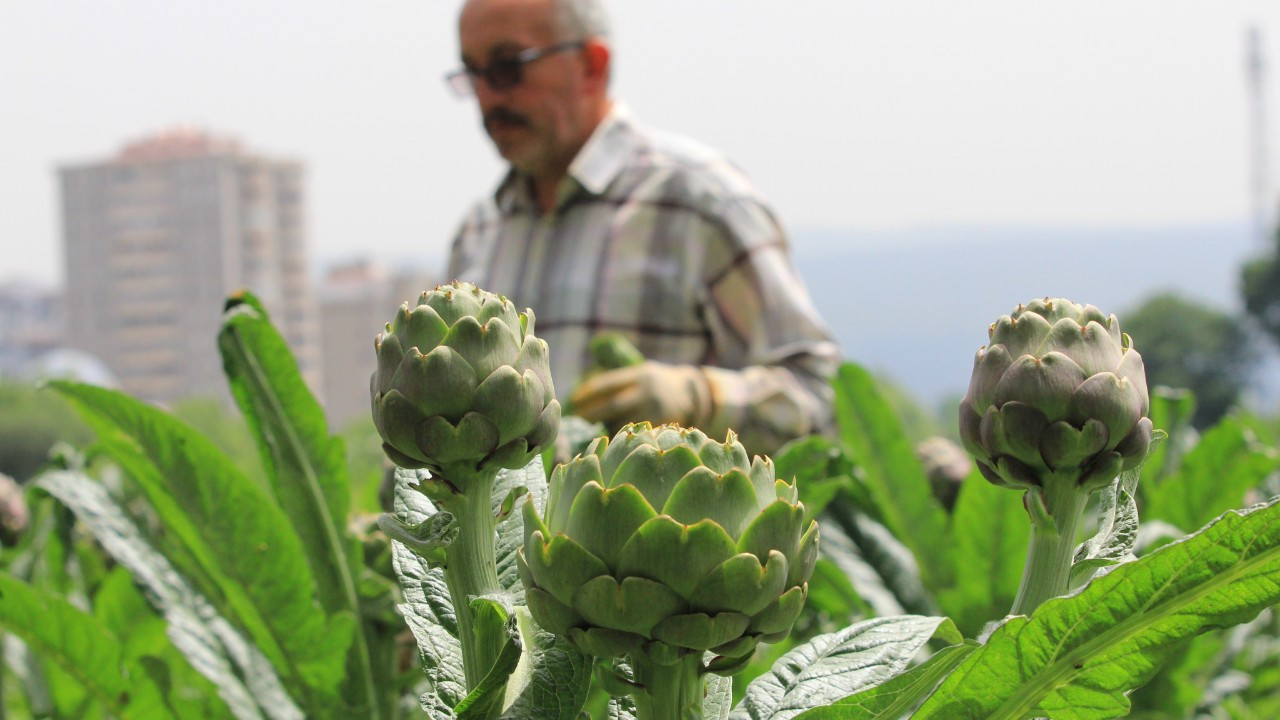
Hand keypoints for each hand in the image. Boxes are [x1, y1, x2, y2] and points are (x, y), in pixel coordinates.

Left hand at [570, 361, 711, 428]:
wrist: (692, 393)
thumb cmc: (656, 384)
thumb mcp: (641, 374)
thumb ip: (619, 383)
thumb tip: (583, 395)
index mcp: (639, 375)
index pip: (607, 384)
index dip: (587, 393)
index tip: (573, 400)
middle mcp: (647, 391)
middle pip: (612, 404)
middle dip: (590, 413)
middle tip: (575, 420)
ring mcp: (656, 410)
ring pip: (623, 422)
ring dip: (604, 427)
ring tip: (588, 430)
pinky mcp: (662, 427)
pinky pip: (635, 435)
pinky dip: (620, 436)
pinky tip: (609, 439)